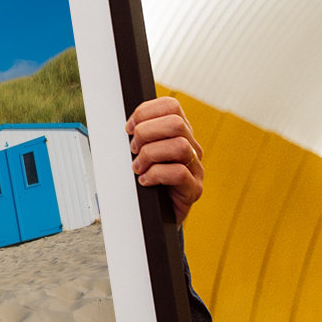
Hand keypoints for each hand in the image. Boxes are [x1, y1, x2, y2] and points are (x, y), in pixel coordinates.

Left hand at [126, 96, 203, 224]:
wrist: (155, 215)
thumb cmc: (146, 181)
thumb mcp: (139, 153)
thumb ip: (137, 136)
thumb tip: (125, 126)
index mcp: (179, 133)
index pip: (170, 106)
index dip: (146, 112)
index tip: (129, 128)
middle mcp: (191, 147)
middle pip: (176, 123)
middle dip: (146, 133)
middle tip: (133, 149)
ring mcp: (195, 168)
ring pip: (179, 146)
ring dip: (150, 155)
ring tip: (138, 167)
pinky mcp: (194, 189)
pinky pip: (178, 173)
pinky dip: (155, 175)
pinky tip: (145, 180)